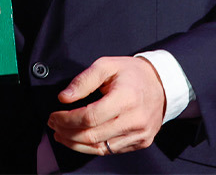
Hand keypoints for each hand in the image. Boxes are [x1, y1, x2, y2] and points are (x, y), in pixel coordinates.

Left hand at [47, 56, 165, 155]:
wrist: (162, 84)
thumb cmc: (132, 74)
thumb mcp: (106, 65)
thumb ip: (83, 81)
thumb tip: (64, 97)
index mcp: (126, 98)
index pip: (90, 117)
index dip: (67, 119)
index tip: (54, 116)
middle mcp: (135, 120)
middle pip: (92, 135)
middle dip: (67, 132)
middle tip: (54, 125)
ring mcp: (140, 134)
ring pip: (100, 147)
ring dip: (75, 143)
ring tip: (61, 134)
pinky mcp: (141, 142)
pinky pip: (111, 150)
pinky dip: (91, 147)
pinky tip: (79, 140)